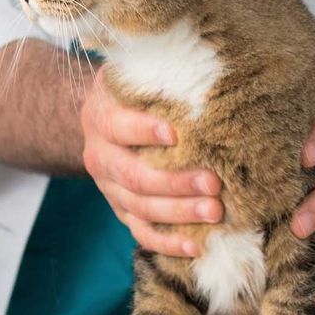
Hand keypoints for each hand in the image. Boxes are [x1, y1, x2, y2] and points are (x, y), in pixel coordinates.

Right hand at [80, 70, 222, 257]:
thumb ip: (158, 73)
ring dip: (179, 213)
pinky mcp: (121, 210)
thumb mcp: (135, 72)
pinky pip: (141, 233)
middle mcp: (99, 156)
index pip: (118, 126)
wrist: (103, 116)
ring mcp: (109, 188)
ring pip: (140, 208)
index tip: (176, 133)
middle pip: (134, 176)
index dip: (144, 131)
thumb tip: (205, 68)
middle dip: (174, 182)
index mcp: (100, 117)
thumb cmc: (134, 90)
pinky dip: (167, 243)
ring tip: (215, 211)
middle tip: (213, 183)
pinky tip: (197, 245)